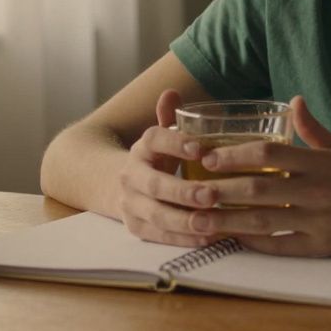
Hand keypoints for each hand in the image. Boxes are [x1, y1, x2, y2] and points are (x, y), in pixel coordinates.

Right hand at [116, 89, 219, 246]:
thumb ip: (170, 117)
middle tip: (212, 195)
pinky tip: (207, 238)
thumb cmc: (156, 158)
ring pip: (156, 214)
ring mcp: (130, 203)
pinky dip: (182, 239)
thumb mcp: (162, 136)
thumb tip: (171, 92)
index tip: (201, 149)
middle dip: (183, 191)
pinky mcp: (135, 226)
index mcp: (142, 146)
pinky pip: (158, 235)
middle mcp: (131, 174)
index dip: (176, 143)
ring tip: (213, 222)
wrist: (117, 184)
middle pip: (154, 184)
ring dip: (185, 220)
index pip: (154, 139)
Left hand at [184, 95, 330, 256]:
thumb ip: (313, 129)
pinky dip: (255, 242)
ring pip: (263, 220)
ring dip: (228, 220)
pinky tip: (234, 237)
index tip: (207, 156)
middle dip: (221, 189)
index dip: (234, 154)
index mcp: (318, 162)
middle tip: (192, 189)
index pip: (268, 153)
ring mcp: (320, 220)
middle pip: (258, 187)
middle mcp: (317, 190)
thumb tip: (293, 100)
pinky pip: (282, 246)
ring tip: (200, 218)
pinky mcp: (324, 247)